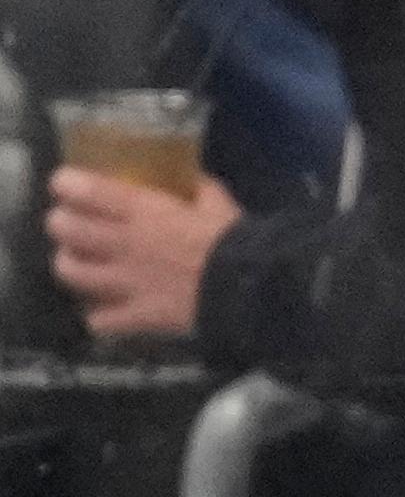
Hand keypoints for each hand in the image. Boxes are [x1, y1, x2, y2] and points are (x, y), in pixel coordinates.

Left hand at [46, 167, 237, 339]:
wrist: (252, 289)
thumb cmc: (235, 240)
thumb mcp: (217, 202)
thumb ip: (196, 187)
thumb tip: (187, 176)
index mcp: (143, 211)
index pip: (85, 190)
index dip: (65, 184)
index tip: (65, 183)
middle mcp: (124, 244)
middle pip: (65, 229)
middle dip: (60, 223)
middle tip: (68, 222)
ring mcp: (125, 282)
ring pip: (71, 272)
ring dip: (70, 264)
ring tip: (80, 263)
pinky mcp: (136, 315)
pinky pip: (99, 320)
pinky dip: (99, 316)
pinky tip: (107, 310)